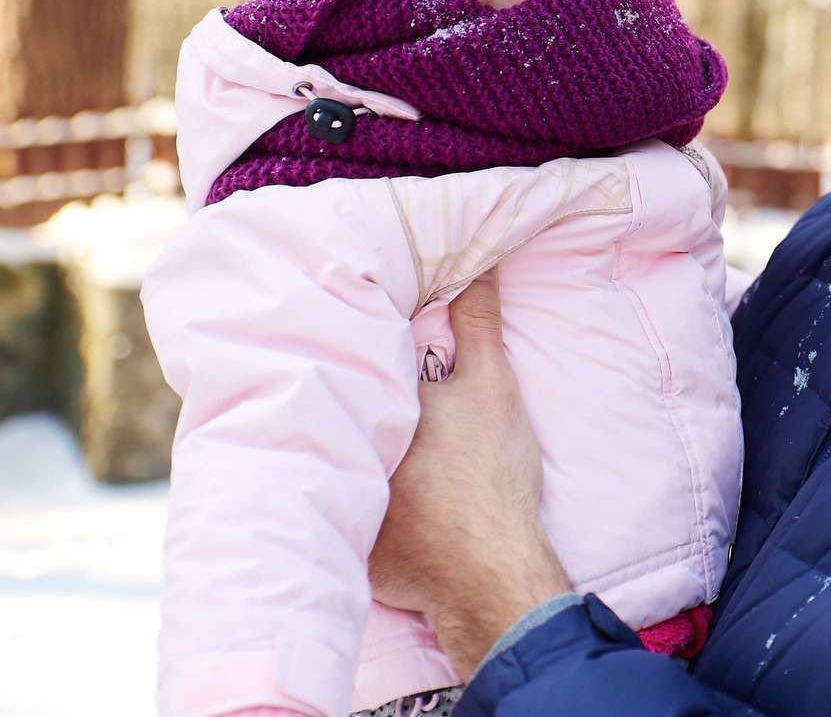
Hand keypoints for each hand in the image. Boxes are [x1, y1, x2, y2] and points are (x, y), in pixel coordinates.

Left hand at [369, 273, 570, 675]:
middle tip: (350, 376)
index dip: (362, 352)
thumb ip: (478, 324)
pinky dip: (355, 506)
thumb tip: (478, 265)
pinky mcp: (347, 545)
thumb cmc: (492, 472)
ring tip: (348, 431)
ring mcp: (342, 501)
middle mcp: (347, 450)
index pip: (358, 366)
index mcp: (377, 406)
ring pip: (338, 463)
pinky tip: (370, 499)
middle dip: (346, 400)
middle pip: (344, 412)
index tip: (360, 333)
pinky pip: (343, 515)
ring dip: (342, 451)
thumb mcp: (493, 387)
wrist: (492, 567)